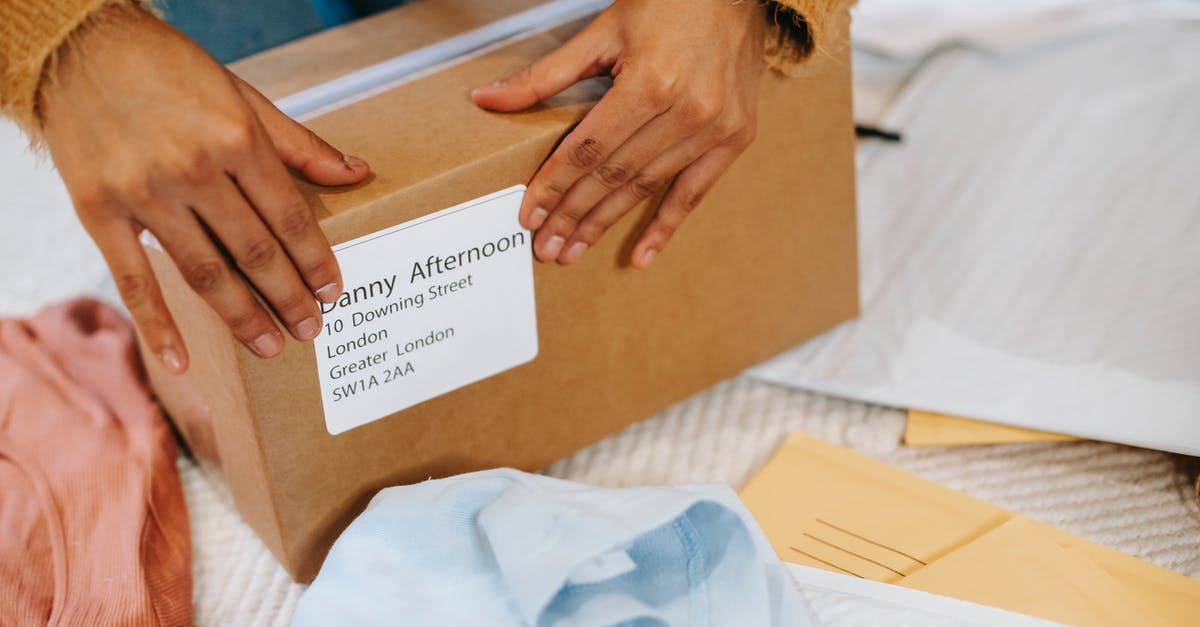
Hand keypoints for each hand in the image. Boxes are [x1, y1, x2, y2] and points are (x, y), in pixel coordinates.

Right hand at [39, 5, 369, 374]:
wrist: (78, 48)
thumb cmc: (171, 69)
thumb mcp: (244, 95)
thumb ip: (300, 143)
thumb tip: (358, 173)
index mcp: (236, 137)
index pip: (290, 216)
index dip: (316, 260)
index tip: (334, 291)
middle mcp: (193, 168)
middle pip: (254, 252)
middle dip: (289, 296)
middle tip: (312, 329)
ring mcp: (143, 193)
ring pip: (205, 273)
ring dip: (243, 316)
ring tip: (272, 345)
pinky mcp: (99, 211)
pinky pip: (134, 280)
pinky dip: (158, 327)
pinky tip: (182, 363)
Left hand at [471, 0, 764, 267]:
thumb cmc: (668, 2)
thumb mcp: (602, 32)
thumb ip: (546, 75)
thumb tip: (487, 100)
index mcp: (649, 83)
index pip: (587, 150)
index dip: (554, 186)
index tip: (529, 216)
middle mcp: (686, 111)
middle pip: (614, 176)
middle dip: (574, 215)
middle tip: (547, 247)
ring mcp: (714, 128)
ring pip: (647, 188)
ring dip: (606, 223)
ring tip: (574, 250)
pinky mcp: (736, 138)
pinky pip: (694, 193)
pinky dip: (666, 227)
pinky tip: (640, 256)